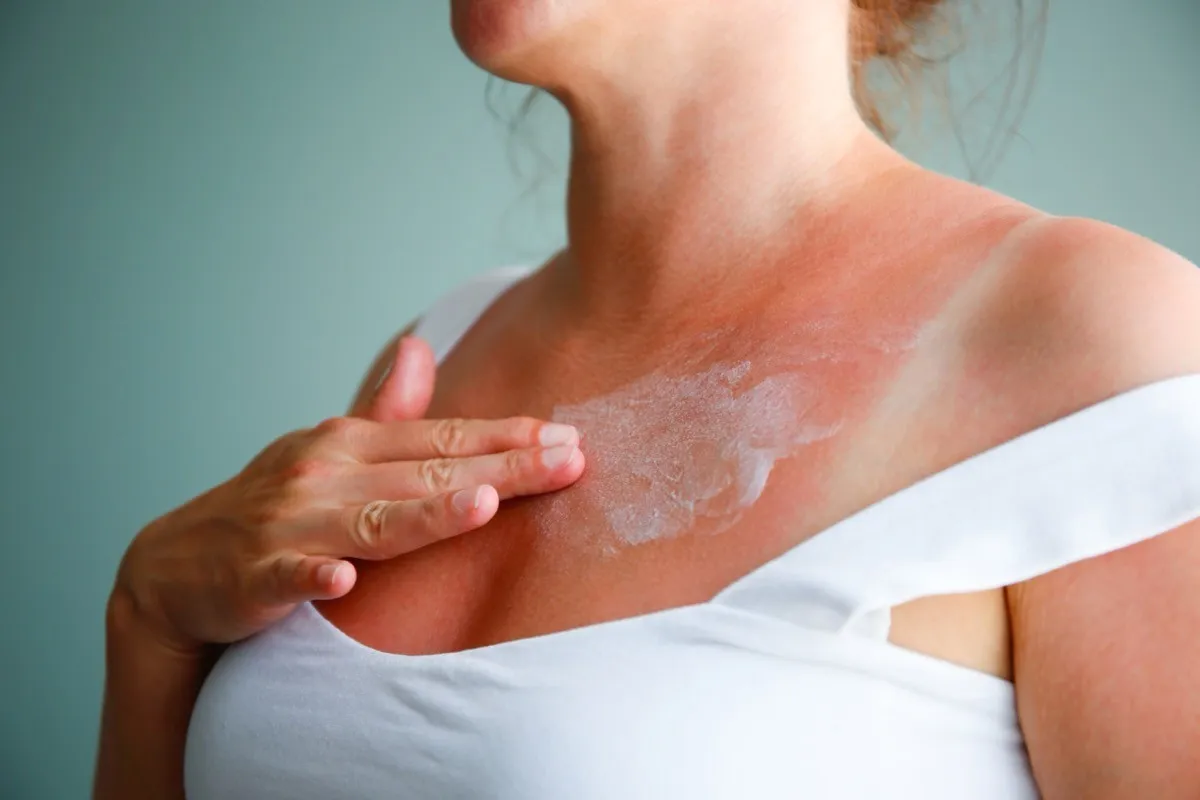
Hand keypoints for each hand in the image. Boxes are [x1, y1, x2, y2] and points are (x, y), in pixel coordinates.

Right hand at [110, 336, 583, 653]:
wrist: (176, 567)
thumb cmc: (276, 508)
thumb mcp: (330, 453)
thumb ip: (384, 411)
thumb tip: (419, 348)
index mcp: (349, 444)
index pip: (442, 439)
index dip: (506, 438)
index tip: (568, 436)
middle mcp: (325, 474)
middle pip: (427, 473)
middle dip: (503, 468)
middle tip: (569, 461)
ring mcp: (290, 524)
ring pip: (372, 520)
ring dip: (426, 513)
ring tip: (484, 505)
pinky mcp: (256, 576)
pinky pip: (290, 576)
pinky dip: (314, 577)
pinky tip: (344, 581)